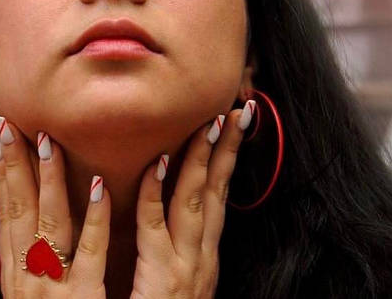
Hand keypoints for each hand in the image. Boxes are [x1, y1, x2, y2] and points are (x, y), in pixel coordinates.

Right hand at [0, 118, 109, 297]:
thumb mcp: (30, 291)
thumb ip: (32, 258)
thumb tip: (29, 218)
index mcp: (16, 272)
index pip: (6, 213)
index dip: (1, 174)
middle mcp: (28, 276)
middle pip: (20, 209)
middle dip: (13, 164)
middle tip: (9, 124)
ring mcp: (54, 287)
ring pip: (51, 221)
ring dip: (49, 178)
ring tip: (49, 141)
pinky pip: (91, 250)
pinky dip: (95, 217)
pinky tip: (100, 187)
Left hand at [130, 105, 251, 298]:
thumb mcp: (173, 280)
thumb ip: (172, 245)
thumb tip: (169, 205)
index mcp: (202, 256)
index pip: (217, 196)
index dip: (226, 159)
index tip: (231, 123)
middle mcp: (200, 259)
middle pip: (215, 192)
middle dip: (226, 149)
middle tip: (236, 110)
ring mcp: (185, 271)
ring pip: (194, 203)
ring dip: (200, 160)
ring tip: (208, 123)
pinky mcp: (161, 283)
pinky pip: (154, 230)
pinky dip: (155, 196)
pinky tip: (157, 165)